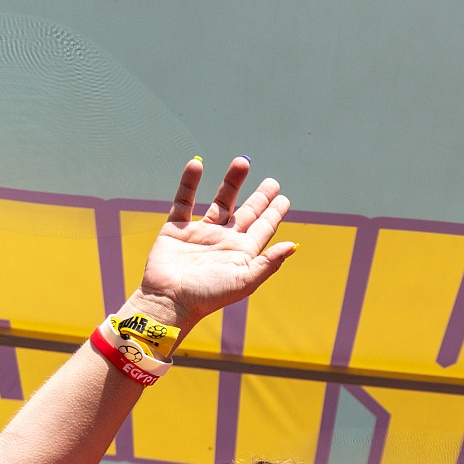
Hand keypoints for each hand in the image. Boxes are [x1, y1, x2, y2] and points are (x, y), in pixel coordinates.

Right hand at [133, 156, 297, 331]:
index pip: (263, 228)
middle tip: (272, 181)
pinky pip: (184, 200)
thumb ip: (268, 262)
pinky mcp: (176, 229)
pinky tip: (197, 164)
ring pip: (220, 201)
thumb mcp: (244, 281)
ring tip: (242, 162)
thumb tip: (293, 245)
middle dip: (259, 196)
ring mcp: (200, 233)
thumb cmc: (208, 296)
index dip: (274, 213)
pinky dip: (189, 183)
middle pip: (246, 212)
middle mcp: (223, 240)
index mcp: (241, 253)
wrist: (169, 301)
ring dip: (231, 182)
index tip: (283, 198)